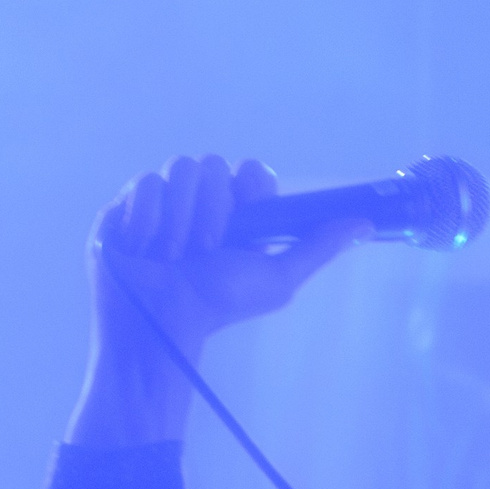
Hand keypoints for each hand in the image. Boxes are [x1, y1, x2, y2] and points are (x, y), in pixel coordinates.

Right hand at [68, 154, 367, 447]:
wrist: (161, 324)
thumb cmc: (217, 306)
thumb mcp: (276, 278)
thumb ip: (317, 247)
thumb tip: (364, 223)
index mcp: (236, 213)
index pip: (250, 171)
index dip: (249, 188)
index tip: (245, 218)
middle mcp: (199, 202)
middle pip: (210, 164)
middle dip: (211, 210)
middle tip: (204, 250)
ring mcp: (162, 202)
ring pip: (177, 168)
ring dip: (180, 218)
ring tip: (173, 257)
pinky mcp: (126, 206)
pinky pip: (143, 183)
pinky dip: (148, 218)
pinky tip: (146, 250)